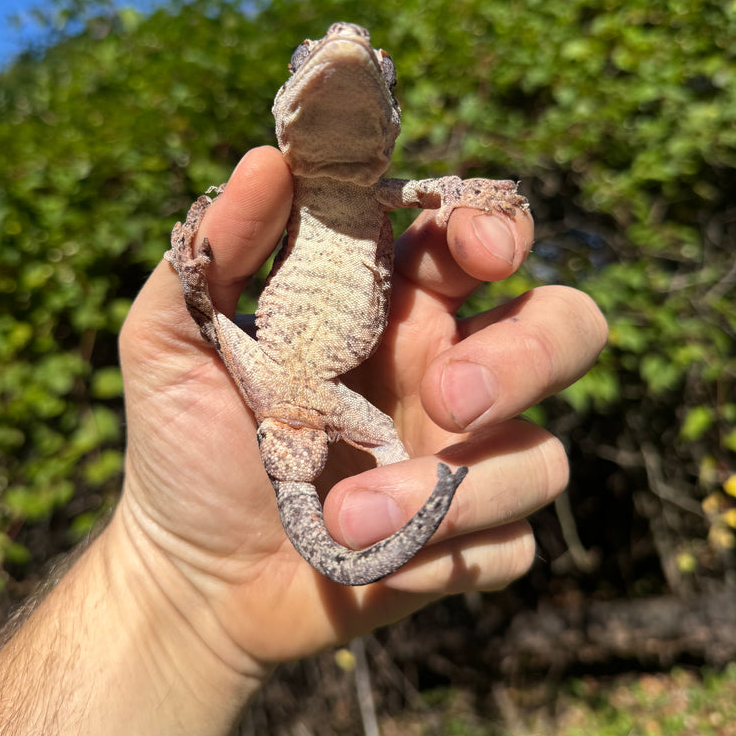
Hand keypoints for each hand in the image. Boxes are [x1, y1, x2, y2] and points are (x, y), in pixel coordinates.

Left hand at [116, 146, 606, 669]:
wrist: (187, 576)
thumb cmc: (183, 443)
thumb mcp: (170, 338)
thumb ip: (215, 249)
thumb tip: (269, 159)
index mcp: (390, 307)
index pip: (479, 239)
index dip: (499, 227)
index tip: (478, 248)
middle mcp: (443, 371)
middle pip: (566, 328)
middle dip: (531, 356)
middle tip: (446, 397)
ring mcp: (462, 461)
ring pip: (545, 455)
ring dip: (456, 489)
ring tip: (346, 514)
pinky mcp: (464, 544)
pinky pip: (512, 546)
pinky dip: (447, 556)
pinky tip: (370, 563)